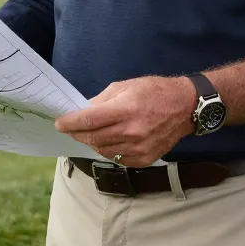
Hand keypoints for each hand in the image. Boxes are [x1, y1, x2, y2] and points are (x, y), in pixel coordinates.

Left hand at [54, 76, 196, 166]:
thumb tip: (82, 111)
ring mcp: (139, 147)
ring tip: (87, 134)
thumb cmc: (154, 91)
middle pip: (93, 137)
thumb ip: (101, 101)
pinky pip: (117, 158)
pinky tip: (106, 141)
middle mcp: (132, 131)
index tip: (59, 123)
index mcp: (125, 109)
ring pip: (103, 150)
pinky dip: (107, 150)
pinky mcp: (145, 159)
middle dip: (77, 133)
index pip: (89, 120)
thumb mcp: (124, 86)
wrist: (185, 107)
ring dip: (91, 142)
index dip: (70, 123)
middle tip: (69, 129)